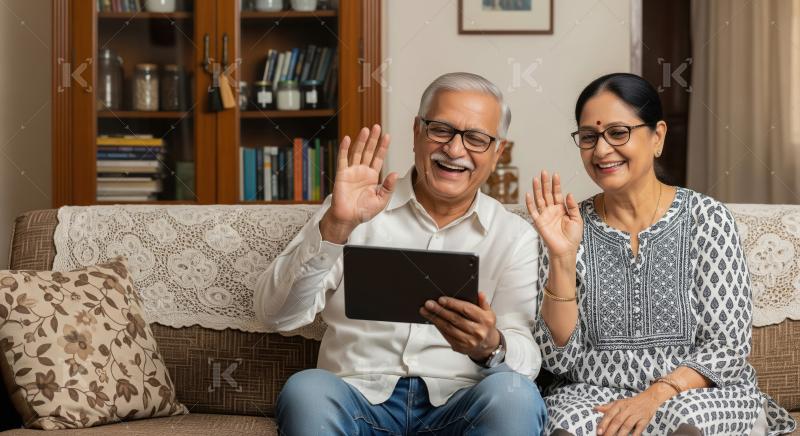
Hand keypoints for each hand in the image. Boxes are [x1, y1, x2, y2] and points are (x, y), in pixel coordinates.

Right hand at [320, 125, 397, 242]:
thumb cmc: (364, 211)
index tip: (387, 136)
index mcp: (372, 176)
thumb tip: (395, 173)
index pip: (378, 158)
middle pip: (368, 151)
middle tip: (377, 127)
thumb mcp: (381, 200)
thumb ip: (388, 186)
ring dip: (361, 141)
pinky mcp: (342, 174)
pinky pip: (343, 159)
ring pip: (357, 152)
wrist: (349, 218)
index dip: (383, 147)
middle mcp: (362, 171)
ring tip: (366, 130)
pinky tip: (347, 139)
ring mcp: (352, 171)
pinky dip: (344, 148)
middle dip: (373, 139)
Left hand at [419, 292, 499, 361]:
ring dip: (435, 319)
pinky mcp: (460, 347)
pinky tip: (433, 320)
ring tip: (426, 311)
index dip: (453, 304)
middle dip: (440, 310)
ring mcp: (469, 341)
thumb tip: (479, 294)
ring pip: (448, 328)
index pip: (466, 309)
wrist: (487, 345)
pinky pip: (447, 335)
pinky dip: (438, 327)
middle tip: (429, 304)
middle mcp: (477, 331)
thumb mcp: (488, 313)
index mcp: (485, 320)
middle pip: (455, 319)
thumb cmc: (485, 327)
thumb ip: (483, 303)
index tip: (442, 299)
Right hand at [525, 171, 582, 259]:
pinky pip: (533, 211)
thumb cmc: (572, 236)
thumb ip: (572, 206)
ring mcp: (544, 215)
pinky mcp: (538, 222)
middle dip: (545, 183)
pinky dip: (529, 203)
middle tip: (544, 172)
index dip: (556, 184)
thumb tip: (569, 194)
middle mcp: (551, 210)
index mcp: (561, 209)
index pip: (557, 193)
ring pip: (539, 199)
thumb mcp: (577, 219)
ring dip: (537, 189)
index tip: (555, 174)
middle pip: (547, 193)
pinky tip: (528, 194)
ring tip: (536, 179)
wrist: (566, 249)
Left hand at [595, 386, 671, 435]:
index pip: (609, 415)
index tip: (598, 432)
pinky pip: (639, 429)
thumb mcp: (618, 402)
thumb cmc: (631, 403)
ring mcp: (636, 415)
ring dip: (620, 434)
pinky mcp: (644, 420)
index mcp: (619, 405)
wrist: (649, 399)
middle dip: (610, 431)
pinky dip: (634, 435)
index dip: (604, 423)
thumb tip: (595, 408)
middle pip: (617, 421)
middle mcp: (626, 409)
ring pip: (627, 426)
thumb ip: (607, 407)